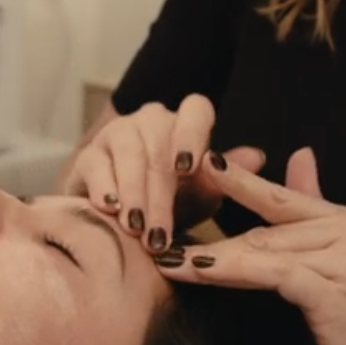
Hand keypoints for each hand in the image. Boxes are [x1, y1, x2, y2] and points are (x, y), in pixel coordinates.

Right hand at [65, 98, 264, 251]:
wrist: (123, 222)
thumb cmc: (171, 205)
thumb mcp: (202, 196)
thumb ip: (225, 178)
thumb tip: (257, 156)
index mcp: (185, 125)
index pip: (195, 110)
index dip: (192, 135)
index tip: (187, 168)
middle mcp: (151, 121)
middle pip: (158, 145)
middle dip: (160, 194)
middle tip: (160, 234)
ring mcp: (118, 134)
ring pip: (128, 153)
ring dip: (133, 194)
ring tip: (136, 228)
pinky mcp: (89, 155)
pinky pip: (96, 165)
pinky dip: (104, 188)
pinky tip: (110, 208)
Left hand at [157, 149, 345, 344]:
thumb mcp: (340, 265)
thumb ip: (315, 215)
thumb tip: (301, 156)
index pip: (284, 199)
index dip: (242, 181)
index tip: (204, 164)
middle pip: (265, 231)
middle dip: (212, 235)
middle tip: (161, 232)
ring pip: (266, 250)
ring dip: (213, 255)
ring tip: (170, 259)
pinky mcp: (335, 293)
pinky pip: (277, 274)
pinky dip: (238, 269)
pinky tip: (203, 270)